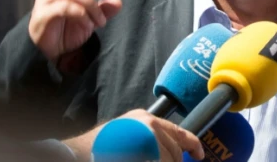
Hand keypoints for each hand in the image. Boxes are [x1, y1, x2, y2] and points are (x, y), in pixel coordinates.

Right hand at [28, 0, 121, 61]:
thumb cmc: (71, 30)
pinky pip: (66, 7)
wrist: (53, 53)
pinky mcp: (42, 14)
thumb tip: (117, 1)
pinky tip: (89, 24)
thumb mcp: (94, 18)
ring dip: (93, 6)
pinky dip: (82, 14)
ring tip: (101, 21)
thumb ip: (105, 7)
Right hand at [63, 109, 204, 161]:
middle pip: (175, 152)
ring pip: (170, 159)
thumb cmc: (99, 148)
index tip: (199, 155)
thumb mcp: (127, 133)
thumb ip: (148, 139)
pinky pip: (161, 161)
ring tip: (143, 158)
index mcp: (146, 119)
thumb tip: (168, 154)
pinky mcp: (147, 151)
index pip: (179, 131)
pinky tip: (144, 159)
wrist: (77, 155)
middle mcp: (151, 126)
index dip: (193, 145)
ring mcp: (149, 140)